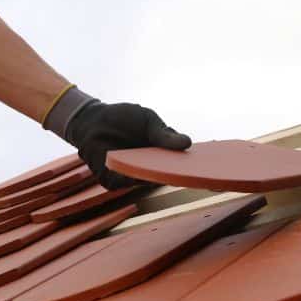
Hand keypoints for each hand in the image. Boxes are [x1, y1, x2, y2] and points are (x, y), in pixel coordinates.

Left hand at [67, 101, 191, 188]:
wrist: (93, 118)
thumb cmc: (122, 118)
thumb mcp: (148, 121)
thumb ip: (164, 134)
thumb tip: (188, 143)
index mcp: (159, 156)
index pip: (178, 164)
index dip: (191, 167)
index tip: (207, 167)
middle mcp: (147, 169)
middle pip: (166, 176)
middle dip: (178, 174)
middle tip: (194, 173)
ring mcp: (130, 176)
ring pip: (147, 181)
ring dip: (156, 176)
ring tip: (170, 171)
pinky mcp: (113, 181)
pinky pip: (127, 182)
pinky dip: (134, 177)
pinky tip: (143, 172)